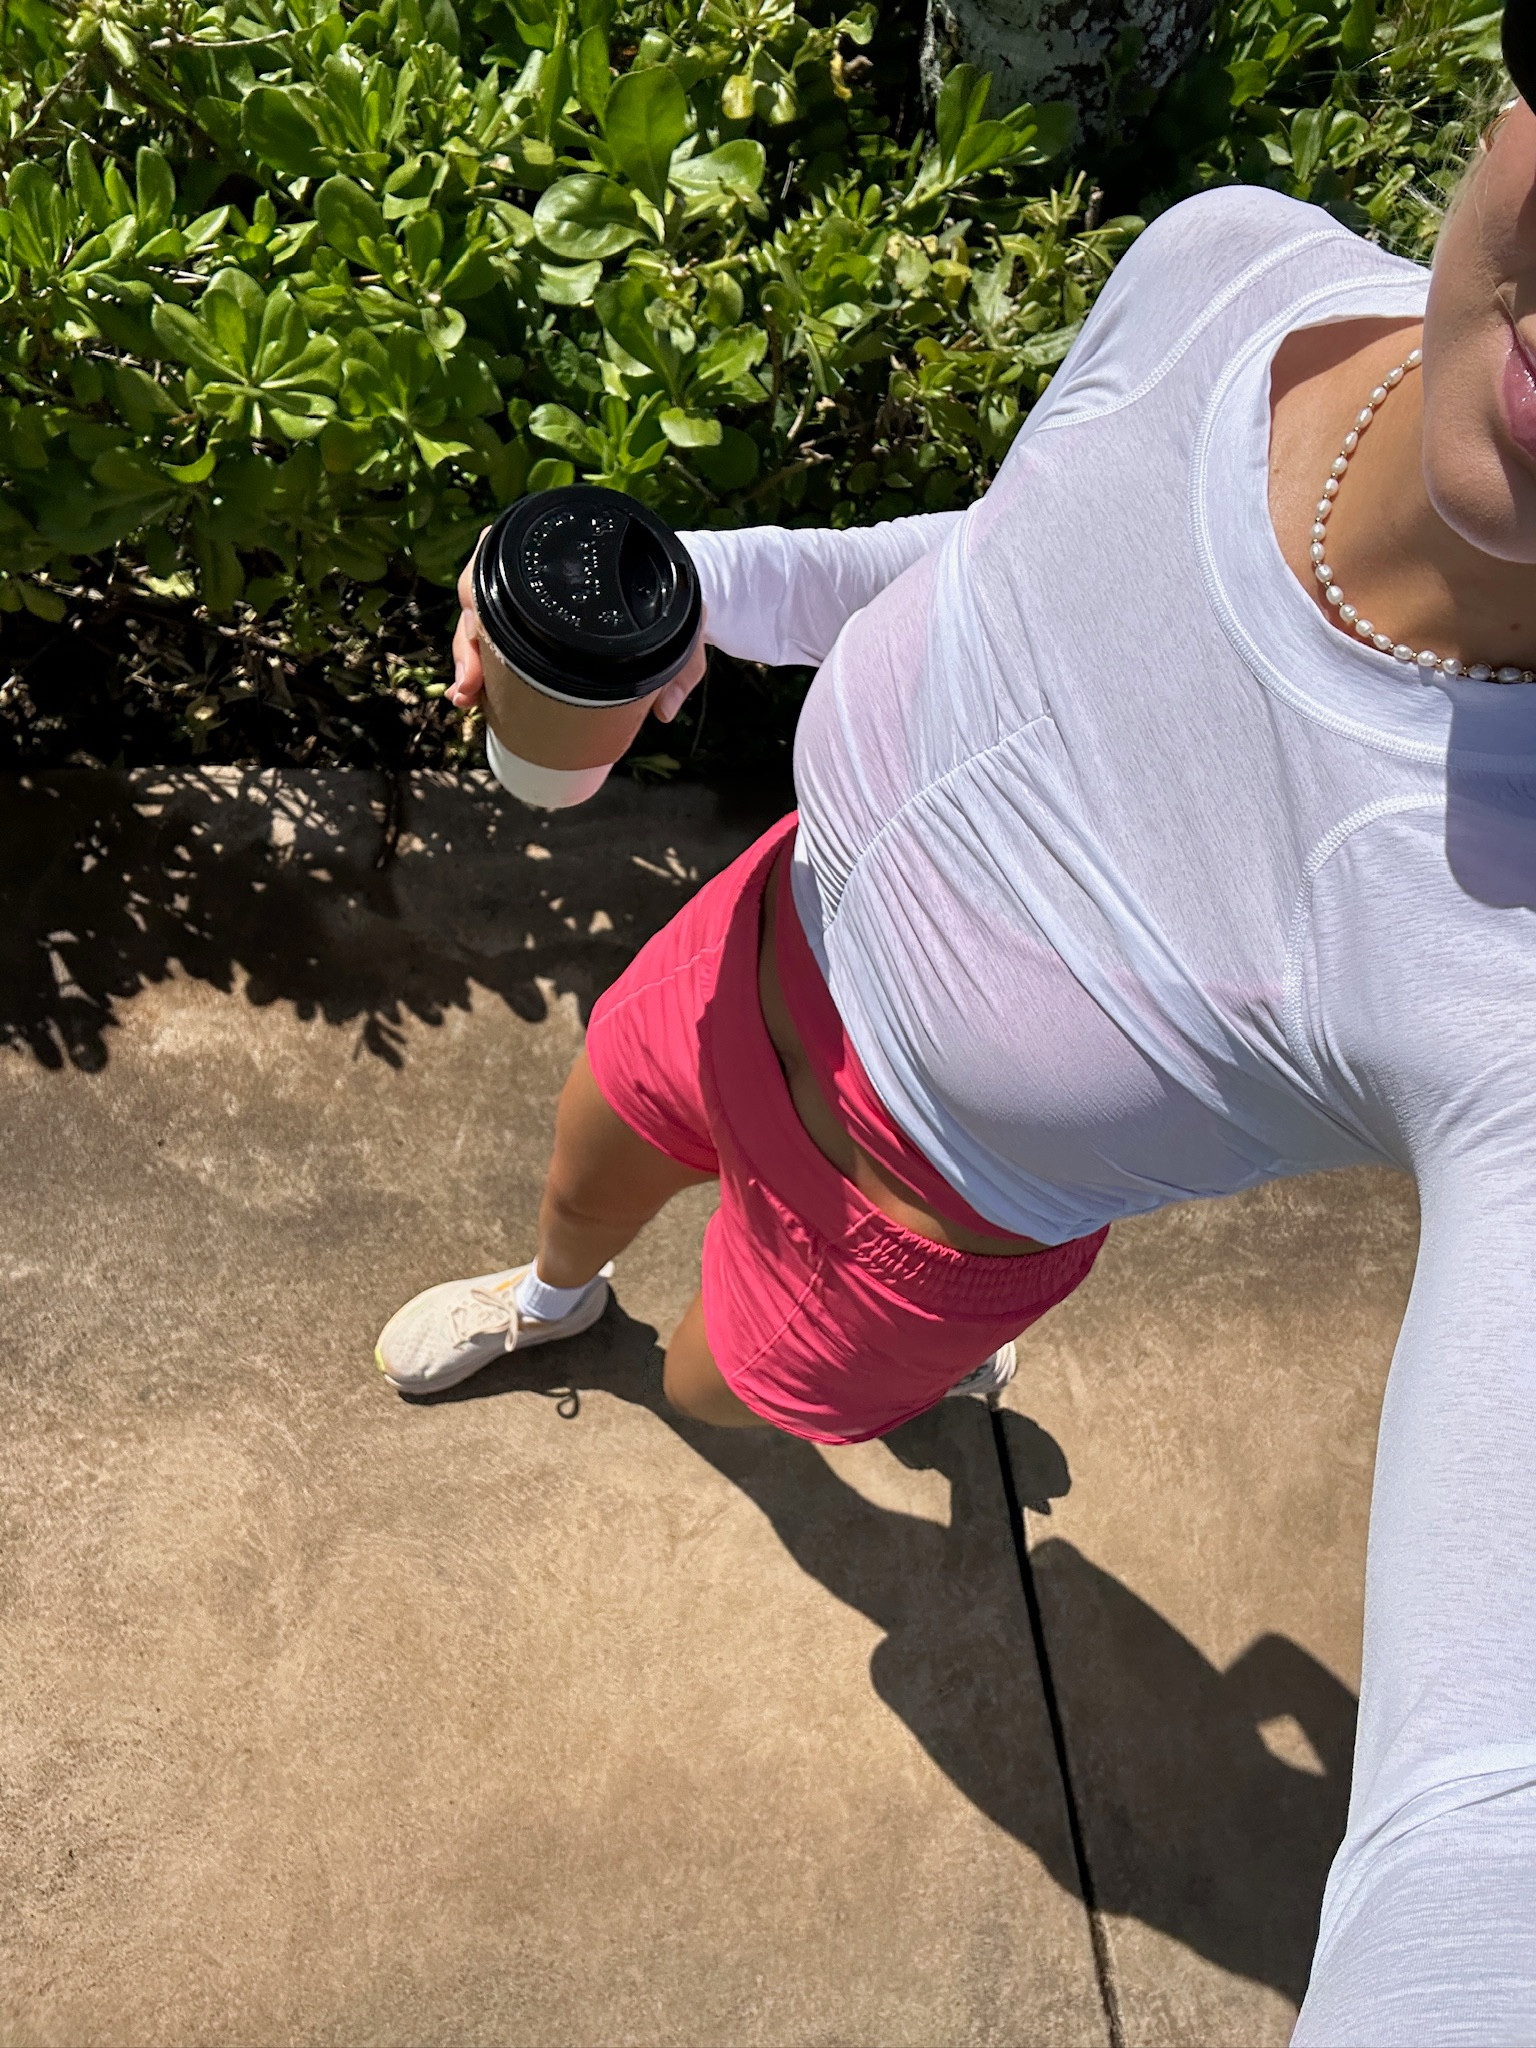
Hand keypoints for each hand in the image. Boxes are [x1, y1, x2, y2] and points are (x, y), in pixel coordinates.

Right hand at [445, 527, 708, 721]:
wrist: (666, 588)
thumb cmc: (666, 595)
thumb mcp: (683, 624)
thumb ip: (682, 667)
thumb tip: (664, 711)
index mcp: (564, 556)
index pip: (500, 563)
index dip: (477, 598)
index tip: (475, 628)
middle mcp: (536, 575)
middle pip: (480, 603)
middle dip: (467, 646)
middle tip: (469, 688)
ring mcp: (528, 604)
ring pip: (481, 627)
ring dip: (467, 662)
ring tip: (466, 698)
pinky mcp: (529, 628)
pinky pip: (495, 644)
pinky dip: (480, 669)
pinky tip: (470, 697)